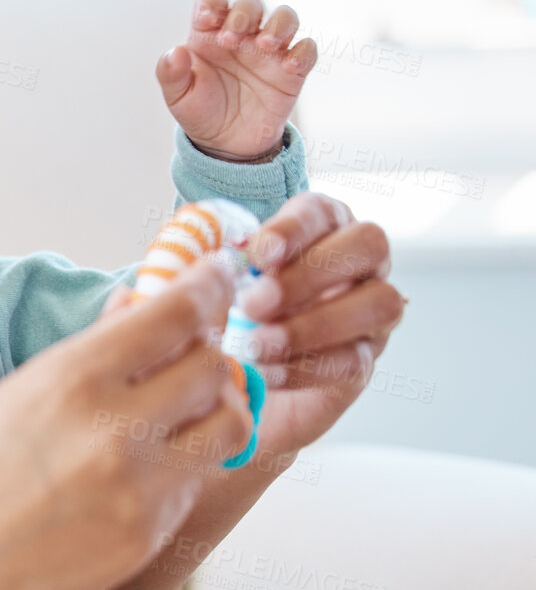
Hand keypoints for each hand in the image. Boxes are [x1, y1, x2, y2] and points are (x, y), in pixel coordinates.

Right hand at [0, 261, 253, 589]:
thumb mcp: (9, 398)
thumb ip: (87, 354)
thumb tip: (138, 306)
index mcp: (70, 380)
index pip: (177, 313)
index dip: (209, 286)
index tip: (218, 275)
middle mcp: (115, 432)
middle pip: (213, 366)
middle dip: (206, 349)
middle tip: (190, 348)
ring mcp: (138, 493)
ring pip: (226, 426)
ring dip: (211, 408)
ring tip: (177, 411)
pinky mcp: (145, 541)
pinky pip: (194, 483)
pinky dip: (182, 463)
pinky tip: (139, 468)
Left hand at [157, 0, 317, 159]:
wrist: (225, 143)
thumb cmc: (201, 111)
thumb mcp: (179, 97)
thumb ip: (171, 73)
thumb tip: (176, 51)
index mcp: (210, 34)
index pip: (214, 0)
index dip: (212, 2)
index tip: (205, 20)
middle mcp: (243, 35)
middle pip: (250, 4)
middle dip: (243, 13)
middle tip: (231, 39)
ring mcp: (269, 51)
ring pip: (285, 17)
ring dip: (279, 24)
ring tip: (265, 45)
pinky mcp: (291, 70)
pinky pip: (306, 50)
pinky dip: (303, 52)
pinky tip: (290, 65)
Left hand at [233, 194, 405, 456]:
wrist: (233, 378)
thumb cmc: (223, 315)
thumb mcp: (214, 284)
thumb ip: (219, 266)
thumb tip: (211, 262)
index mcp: (323, 228)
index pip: (322, 211)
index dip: (293, 229)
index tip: (256, 255)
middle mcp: (360, 263)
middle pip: (367, 246)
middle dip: (308, 275)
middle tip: (253, 304)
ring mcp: (371, 312)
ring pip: (377, 303)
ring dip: (311, 325)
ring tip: (255, 343)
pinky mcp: (364, 360)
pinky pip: (354, 360)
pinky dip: (305, 367)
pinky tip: (265, 372)